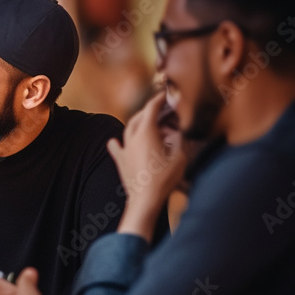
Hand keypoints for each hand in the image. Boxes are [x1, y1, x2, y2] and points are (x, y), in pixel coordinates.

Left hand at [106, 91, 187, 240]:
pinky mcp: (120, 160)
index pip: (151, 108)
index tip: (165, 94)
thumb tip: (175, 131)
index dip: (159, 99)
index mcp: (146, 132)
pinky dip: (117, 142)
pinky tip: (115, 141)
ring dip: (138, 123)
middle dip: (150, 110)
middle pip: (139, 116)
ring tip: (149, 124)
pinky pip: (116, 146)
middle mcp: (132, 137)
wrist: (145, 199)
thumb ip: (178, 139)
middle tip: (162, 110)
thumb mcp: (180, 156)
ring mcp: (124, 148)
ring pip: (128, 128)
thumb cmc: (165, 179)